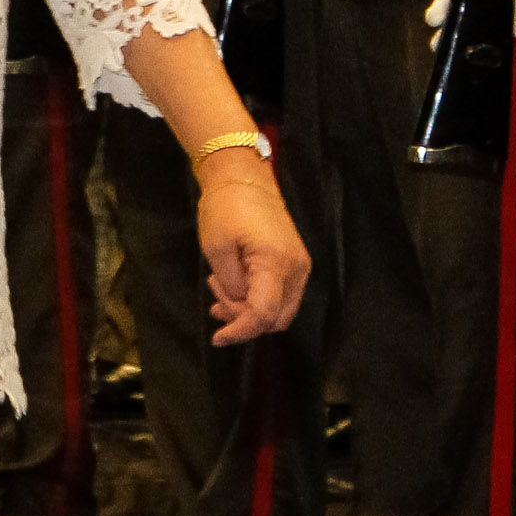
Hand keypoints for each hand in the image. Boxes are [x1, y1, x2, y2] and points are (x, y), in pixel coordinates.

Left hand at [196, 157, 309, 345]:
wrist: (243, 176)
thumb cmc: (226, 207)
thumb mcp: (217, 248)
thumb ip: (231, 286)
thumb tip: (239, 307)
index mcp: (276, 263)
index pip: (263, 315)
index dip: (240, 331)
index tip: (218, 338)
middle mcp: (296, 269)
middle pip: (275, 319)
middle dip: (244, 320)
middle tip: (216, 301)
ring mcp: (299, 265)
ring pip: (279, 310)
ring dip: (249, 310)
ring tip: (220, 288)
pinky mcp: (295, 262)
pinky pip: (280, 295)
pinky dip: (258, 299)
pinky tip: (235, 287)